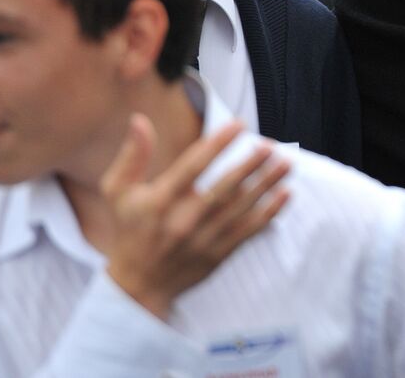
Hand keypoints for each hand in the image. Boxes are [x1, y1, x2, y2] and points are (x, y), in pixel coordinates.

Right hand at [100, 115, 289, 319]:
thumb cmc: (129, 230)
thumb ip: (132, 156)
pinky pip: (248, 230)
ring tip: (286, 163)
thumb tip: (139, 119)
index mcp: (159, 201)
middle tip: (270, 145)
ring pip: (241, 208)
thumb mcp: (118, 192)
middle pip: (223, 188)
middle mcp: (182, 221)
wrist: (138, 285)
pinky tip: (285, 194)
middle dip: (250, 165)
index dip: (218, 143)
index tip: (239, 124)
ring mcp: (202, 240)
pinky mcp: (218, 254)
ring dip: (266, 185)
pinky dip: (269, 212)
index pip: (192, 167)